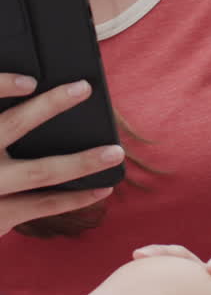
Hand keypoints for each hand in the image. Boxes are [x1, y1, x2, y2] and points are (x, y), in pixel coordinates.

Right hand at [0, 75, 122, 236]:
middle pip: (12, 125)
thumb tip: (33, 89)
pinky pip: (44, 204)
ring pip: (40, 171)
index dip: (3, 85)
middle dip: (49, 105)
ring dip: (82, 161)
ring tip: (115, 151)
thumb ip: (4, 124)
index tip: (31, 80)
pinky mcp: (0, 215)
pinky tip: (102, 188)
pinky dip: (76, 197)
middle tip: (83, 87)